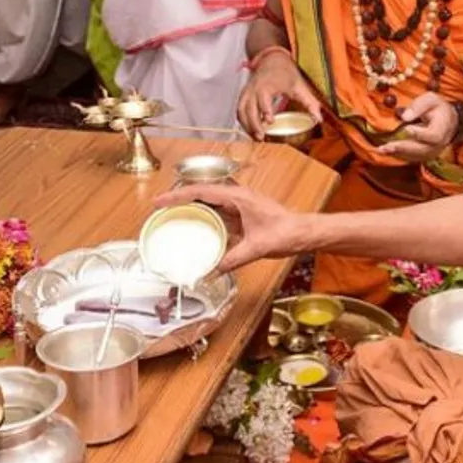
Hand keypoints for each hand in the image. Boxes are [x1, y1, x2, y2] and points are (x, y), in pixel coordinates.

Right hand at [154, 183, 308, 270]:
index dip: (176, 196)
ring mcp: (239, 205)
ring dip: (190, 209)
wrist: (303, 232)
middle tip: (159, 211)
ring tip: (171, 219)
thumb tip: (212, 270)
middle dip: (178, 200)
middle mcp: (236, 197)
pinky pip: (217, 214)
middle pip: (200, 194)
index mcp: (237, 197)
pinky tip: (196, 231)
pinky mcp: (242, 214)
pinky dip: (204, 220)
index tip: (159, 201)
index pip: (200, 191)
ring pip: (208, 203)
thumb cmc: (286, 232)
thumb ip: (233, 259)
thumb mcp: (257, 248)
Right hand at [237, 52, 324, 138]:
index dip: (265, 110)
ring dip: (247, 125)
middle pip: (249, 108)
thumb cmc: (285, 72)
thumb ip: (309, 102)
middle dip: (254, 123)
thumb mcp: (299, 86)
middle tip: (261, 136)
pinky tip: (250, 130)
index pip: (263, 98)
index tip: (270, 121)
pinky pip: (239, 110)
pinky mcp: (244, 96)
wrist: (272, 60)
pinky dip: (242, 121)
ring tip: (256, 137)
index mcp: (267, 85)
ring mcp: (247, 92)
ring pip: (241, 110)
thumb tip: (318, 119)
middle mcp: (254, 88)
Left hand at [376, 92, 457, 161]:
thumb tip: (404, 117)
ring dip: (397, 153)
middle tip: (386, 146)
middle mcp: (438, 144)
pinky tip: (385, 151)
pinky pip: (411, 157)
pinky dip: (398, 154)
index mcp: (442, 129)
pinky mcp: (425, 155)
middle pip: (421, 149)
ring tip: (381, 150)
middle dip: (403, 148)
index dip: (420, 134)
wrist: (449, 121)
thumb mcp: (431, 99)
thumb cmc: (438, 108)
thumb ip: (419, 106)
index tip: (407, 128)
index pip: (433, 135)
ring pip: (415, 156)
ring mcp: (432, 152)